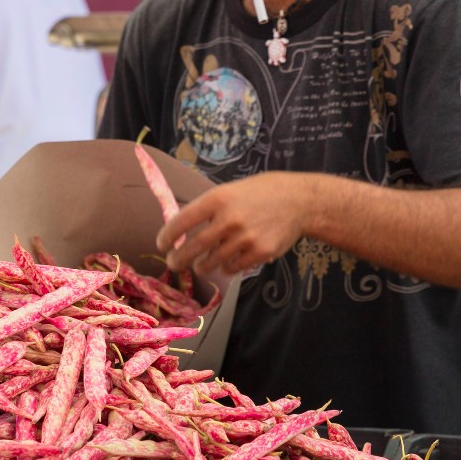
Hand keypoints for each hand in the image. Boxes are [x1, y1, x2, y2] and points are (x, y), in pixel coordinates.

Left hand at [158, 173, 326, 278]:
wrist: (298, 201)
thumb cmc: (260, 193)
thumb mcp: (230, 191)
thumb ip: (208, 209)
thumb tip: (182, 230)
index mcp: (218, 199)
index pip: (182, 221)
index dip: (167, 236)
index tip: (162, 245)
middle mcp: (229, 219)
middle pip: (193, 248)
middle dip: (178, 259)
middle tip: (173, 264)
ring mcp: (245, 238)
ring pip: (212, 262)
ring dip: (202, 266)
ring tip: (200, 265)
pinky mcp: (259, 253)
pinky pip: (232, 268)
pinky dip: (225, 268)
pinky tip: (226, 263)